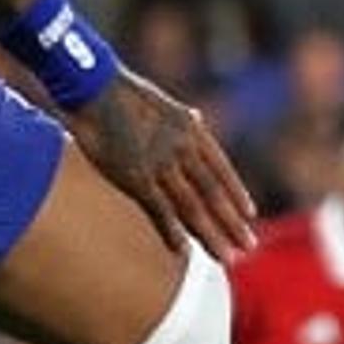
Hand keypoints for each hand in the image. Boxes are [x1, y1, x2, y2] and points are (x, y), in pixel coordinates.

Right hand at [71, 71, 256, 259]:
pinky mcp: (136, 177)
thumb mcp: (164, 100)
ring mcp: (161, 164)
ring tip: (228, 257)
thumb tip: (198, 118)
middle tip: (249, 246)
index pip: (222, 169)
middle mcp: (183, 149)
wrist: (94, 86)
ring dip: (211, 234)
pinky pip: (160, 210)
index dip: (236, 194)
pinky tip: (184, 251)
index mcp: (191, 130)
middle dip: (232, 222)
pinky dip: (173, 232)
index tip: (250, 215)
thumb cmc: (121, 91)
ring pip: (193, 207)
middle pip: (213, 193)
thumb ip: (183, 117)